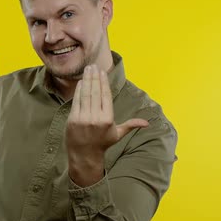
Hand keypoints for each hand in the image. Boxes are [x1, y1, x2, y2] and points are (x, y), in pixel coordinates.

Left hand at [66, 65, 148, 185]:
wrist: (84, 154)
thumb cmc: (102, 143)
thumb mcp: (118, 134)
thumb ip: (131, 125)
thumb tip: (147, 123)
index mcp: (108, 119)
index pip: (106, 96)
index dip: (104, 82)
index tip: (103, 72)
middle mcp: (95, 118)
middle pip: (95, 92)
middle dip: (95, 77)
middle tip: (94, 66)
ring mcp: (83, 118)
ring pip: (85, 94)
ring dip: (86, 80)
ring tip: (87, 70)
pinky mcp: (73, 119)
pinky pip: (76, 101)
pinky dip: (78, 90)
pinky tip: (81, 82)